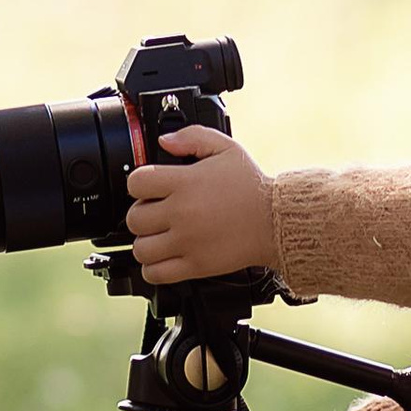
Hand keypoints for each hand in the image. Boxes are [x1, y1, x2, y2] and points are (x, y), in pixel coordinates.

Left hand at [123, 125, 278, 282]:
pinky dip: (154, 268)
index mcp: (185, 182)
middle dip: (142, 214)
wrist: (276, 222)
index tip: (149, 188)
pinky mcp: (195, 266)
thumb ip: (192, 137)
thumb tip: (163, 141)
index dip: (139, 184)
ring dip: (146, 242)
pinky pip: (156, 274)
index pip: (136, 183)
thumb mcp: (226, 148)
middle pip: (134, 218)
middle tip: (156, 214)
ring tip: (159, 237)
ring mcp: (188, 242)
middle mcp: (183, 213)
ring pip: (141, 249)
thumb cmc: (252, 187)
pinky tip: (164, 258)